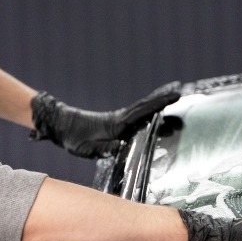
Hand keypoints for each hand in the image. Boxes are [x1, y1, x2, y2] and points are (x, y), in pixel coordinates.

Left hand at [30, 84, 180, 157]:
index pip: (141, 113)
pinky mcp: (115, 124)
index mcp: (116, 125)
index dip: (157, 105)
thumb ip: (101, 148)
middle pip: (145, 107)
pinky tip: (154, 112)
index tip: (173, 96)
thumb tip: (119, 147)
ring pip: (141, 109)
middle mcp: (120, 119)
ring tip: (173, 96)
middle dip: (162, 100)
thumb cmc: (72, 138)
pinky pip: (135, 116)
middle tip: (180, 91)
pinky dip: (147, 110)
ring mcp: (118, 120)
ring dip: (157, 103)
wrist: (61, 125)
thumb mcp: (84, 148)